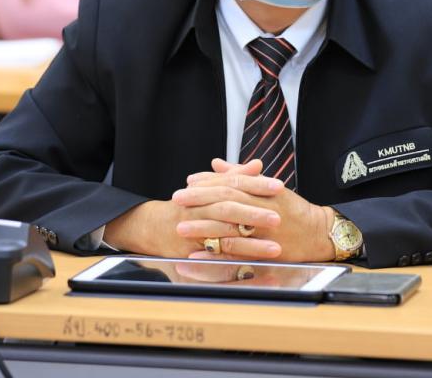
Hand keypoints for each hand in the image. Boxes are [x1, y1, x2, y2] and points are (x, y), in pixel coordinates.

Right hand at [102, 160, 277, 257]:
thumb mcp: (208, 188)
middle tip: (279, 217)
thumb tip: (258, 164)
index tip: (279, 186)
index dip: (256, 184)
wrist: (152, 227)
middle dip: (254, 214)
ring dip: (251, 243)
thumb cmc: (186, 206)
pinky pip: (215, 259)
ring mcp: (194, 232)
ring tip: (275, 247)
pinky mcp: (191, 254)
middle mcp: (198, 209)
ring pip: (224, 236)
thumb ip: (234, 176)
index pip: (233, 183)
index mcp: (205, 191)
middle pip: (228, 208)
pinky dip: (235, 263)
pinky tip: (253, 266)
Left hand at [175, 160, 334, 261]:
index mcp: (264, 190)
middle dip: (200, 200)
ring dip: (203, 228)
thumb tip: (217, 163)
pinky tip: (198, 254)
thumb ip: (243, 175)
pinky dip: (217, 253)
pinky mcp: (265, 251)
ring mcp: (264, 231)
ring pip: (229, 227)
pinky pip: (238, 253)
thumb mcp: (271, 188)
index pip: (232, 182)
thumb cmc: (294, 209)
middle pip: (227, 201)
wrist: (320, 233)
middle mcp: (264, 208)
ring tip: (181, 227)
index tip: (189, 182)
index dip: (209, 181)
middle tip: (177, 199)